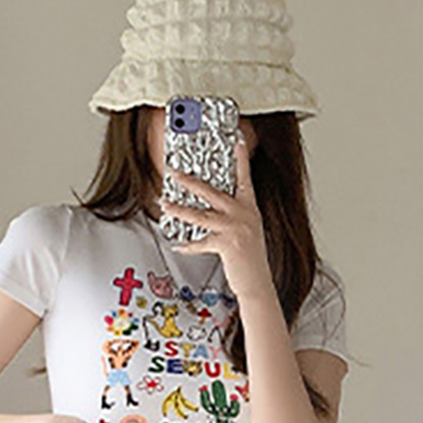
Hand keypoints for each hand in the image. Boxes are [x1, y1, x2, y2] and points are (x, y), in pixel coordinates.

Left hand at [159, 136, 274, 300]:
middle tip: (174, 172)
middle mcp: (243, 214)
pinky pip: (201, 242)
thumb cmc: (251, 259)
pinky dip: (187, 245)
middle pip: (212, 192)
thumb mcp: (248, 231)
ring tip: (164, 203)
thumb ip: (234, 217)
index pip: (245, 178)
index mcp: (249, 208)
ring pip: (201, 214)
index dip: (241, 159)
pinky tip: (177, 245)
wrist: (258, 282)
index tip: (238, 140)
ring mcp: (235, 228)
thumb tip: (212, 210)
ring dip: (179, 209)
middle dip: (190, 181)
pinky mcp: (227, 244)